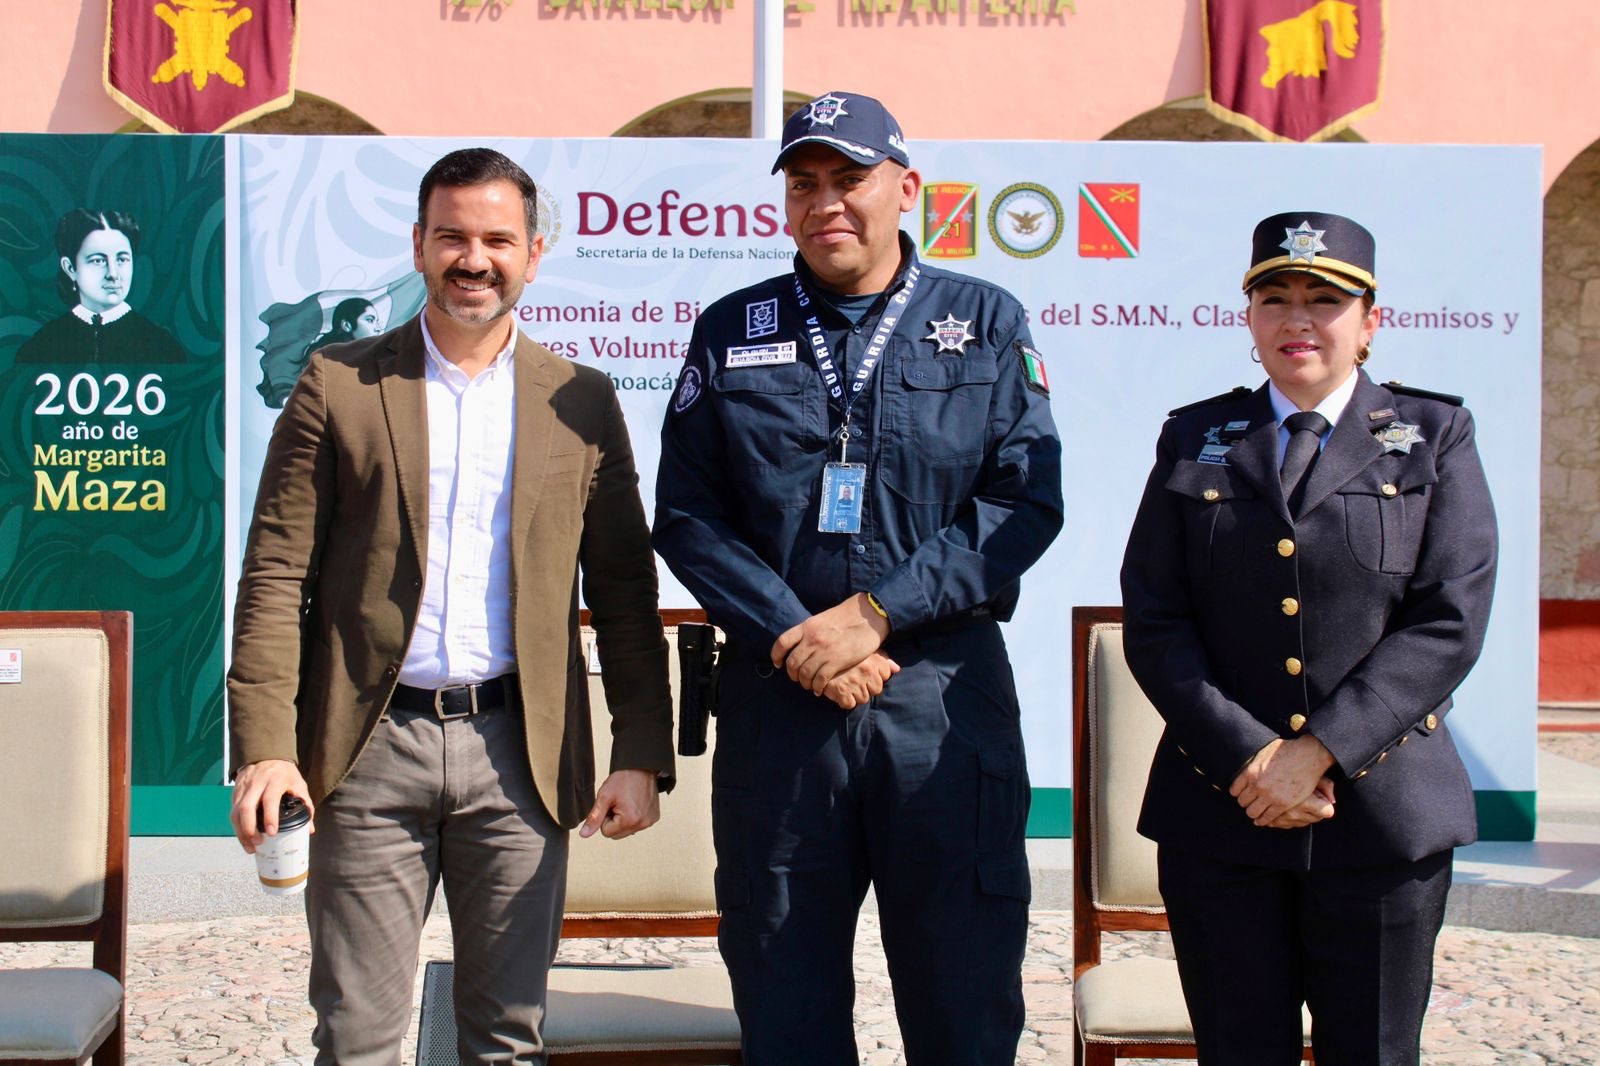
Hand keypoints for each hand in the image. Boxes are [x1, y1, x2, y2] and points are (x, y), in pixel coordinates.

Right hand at [230, 759, 313, 853]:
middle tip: (257, 843)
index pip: (269, 799)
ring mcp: (243, 787)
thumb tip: (309, 829)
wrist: (265, 755)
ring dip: (241, 832)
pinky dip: (237, 826)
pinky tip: (244, 836)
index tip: (272, 833)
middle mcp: (256, 783)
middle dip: (249, 829)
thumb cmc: (284, 772)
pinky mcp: (235, 792)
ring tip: (250, 846)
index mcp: (275, 780)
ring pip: (236, 812)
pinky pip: (232, 811)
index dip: (270, 817)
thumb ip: (305, 805)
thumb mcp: (298, 784)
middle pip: (246, 808)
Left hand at [580, 768, 660, 839]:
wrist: (642, 767)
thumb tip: (584, 834)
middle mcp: (642, 824)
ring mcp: (650, 822)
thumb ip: (594, 817)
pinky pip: (637, 825)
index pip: (606, 832)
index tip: (611, 804)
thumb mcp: (604, 796)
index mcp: (630, 821)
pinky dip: (633, 817)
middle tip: (617, 803)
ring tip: (626, 803)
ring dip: (623, 820)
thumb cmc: (623, 780)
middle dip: (613, 821)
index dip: (605, 818)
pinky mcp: (654, 818)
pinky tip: (635, 804)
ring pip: (626, 831)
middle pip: (617, 834)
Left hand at [771, 593, 890, 694]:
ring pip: (805, 674)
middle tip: (798, 679)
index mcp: (807, 627)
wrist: (868, 616)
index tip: (779, 664)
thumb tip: (800, 644)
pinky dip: (818, 687)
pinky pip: (820, 679)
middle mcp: (812, 639)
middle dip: (793, 675)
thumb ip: (810, 632)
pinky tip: (820, 689)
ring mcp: (824, 651)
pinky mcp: (837, 661)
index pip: (782, 643)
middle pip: (792, 663)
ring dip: (805, 683)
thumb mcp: (822, 619)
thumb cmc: (846, 618)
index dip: (776, 656)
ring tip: (810, 685)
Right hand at [820, 652, 900, 709]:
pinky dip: (844, 701)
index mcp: (874, 660)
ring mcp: (854, 681)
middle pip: (876, 690)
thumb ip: (882, 659)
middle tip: (854, 680)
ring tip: (846, 685)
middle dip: (866, 687)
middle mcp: (867, 670)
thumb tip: (896, 669)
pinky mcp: (841, 691)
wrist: (819, 653)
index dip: (875, 677)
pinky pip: (849, 704)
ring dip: (855, 695)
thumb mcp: (864, 650)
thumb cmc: (844, 652)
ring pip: (863, 699)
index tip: (865, 673)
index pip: (885, 676)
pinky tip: (839, 692)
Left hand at [1229, 735, 1335, 826]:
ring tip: (1257, 811)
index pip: (1234, 790)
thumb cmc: (1287, 750)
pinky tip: (1263, 820)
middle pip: (1242, 802)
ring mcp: (1269, 795)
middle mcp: (1257, 785)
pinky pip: (1267, 817)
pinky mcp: (1282, 804)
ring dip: (1254, 812)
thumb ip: (1253, 764)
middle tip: (1251, 803)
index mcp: (1250, 772)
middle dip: (1246, 803)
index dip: (1238, 793)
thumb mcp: (1263, 753)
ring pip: (1252, 812)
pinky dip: (1264, 820)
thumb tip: (1246, 768)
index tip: (1243, 794)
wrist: (1308, 755)